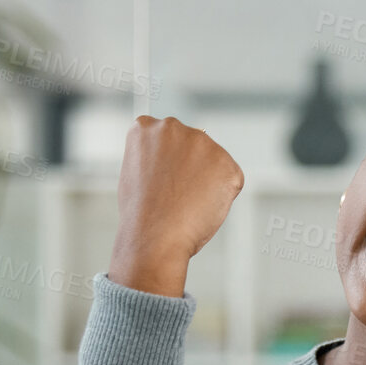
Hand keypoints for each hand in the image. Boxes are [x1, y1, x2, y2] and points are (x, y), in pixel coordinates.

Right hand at [107, 116, 243, 296]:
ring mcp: (202, 142)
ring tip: (185, 203)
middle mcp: (173, 126)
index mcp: (145, 127)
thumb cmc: (142, 215)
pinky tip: (201, 206)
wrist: (155, 238)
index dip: (165, 168)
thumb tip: (182, 159)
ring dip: (205, 181)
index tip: (158, 184)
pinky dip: (222, 196)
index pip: (166, 141)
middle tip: (173, 196)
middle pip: (191, 148)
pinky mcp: (227, 163)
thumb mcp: (135, 173)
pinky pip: (230, 180)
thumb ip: (157, 156)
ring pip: (211, 163)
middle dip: (187, 169)